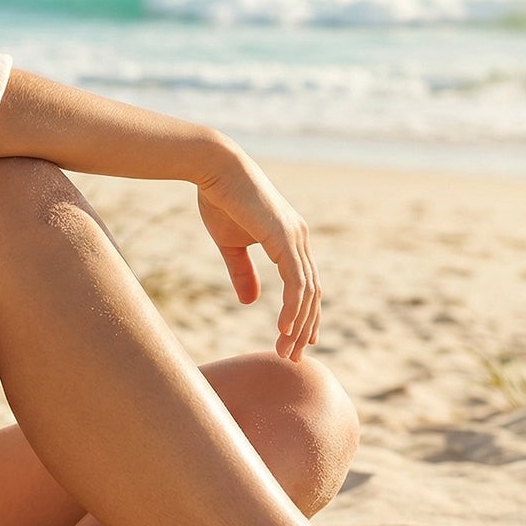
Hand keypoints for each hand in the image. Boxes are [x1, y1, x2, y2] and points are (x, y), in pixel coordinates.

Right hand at [194, 144, 320, 361]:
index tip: (300, 341)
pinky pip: (295, 282)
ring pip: (306, 292)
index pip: (306, 284)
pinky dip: (292, 308)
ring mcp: (295, 238)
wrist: (213, 168)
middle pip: (312, 293)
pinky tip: (284, 329)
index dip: (305, 314)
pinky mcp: (284, 238)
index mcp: (290, 239)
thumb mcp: (231, 245)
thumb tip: (251, 301)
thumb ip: (243, 272)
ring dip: (298, 326)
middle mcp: (299, 239)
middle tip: (292, 357)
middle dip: (304, 328)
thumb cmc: (220, 199)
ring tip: (286, 351)